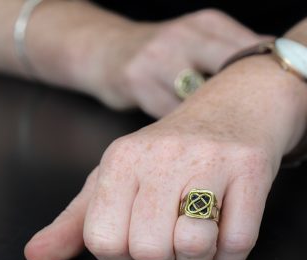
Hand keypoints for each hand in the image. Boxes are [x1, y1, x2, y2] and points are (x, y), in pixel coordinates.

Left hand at [24, 55, 306, 259]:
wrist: (231, 106)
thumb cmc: (168, 150)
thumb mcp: (114, 178)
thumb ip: (74, 221)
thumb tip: (35, 255)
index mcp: (119, 161)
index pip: (103, 242)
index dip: (121, 255)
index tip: (135, 237)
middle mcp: (160, 157)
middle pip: (149, 251)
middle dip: (161, 258)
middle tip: (169, 233)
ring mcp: (207, 160)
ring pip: (193, 248)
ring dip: (196, 256)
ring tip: (196, 231)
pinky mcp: (249, 168)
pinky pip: (236, 243)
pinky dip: (228, 250)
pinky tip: (224, 225)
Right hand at [93, 9, 269, 117]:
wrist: (106, 50)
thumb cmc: (159, 53)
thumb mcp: (195, 40)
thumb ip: (226, 55)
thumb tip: (262, 78)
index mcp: (206, 23)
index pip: (249, 51)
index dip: (257, 80)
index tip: (256, 100)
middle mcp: (183, 36)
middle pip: (227, 72)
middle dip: (234, 99)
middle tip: (233, 119)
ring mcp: (158, 58)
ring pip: (199, 99)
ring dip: (207, 117)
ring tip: (206, 125)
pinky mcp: (138, 83)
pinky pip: (172, 114)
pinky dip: (181, 125)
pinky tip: (181, 126)